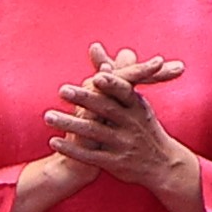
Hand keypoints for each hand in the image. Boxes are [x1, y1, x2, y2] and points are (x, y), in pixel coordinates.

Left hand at [47, 50, 205, 211]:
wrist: (164, 165)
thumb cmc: (143, 126)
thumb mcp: (135, 101)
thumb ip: (112, 74)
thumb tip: (94, 46)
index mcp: (137, 107)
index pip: (125, 93)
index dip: (111, 85)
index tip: (95, 77)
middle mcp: (132, 124)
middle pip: (106, 110)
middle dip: (84, 100)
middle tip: (62, 90)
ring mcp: (124, 144)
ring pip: (94, 132)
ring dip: (70, 124)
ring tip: (48, 116)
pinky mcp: (115, 163)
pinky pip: (90, 155)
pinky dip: (72, 149)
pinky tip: (53, 142)